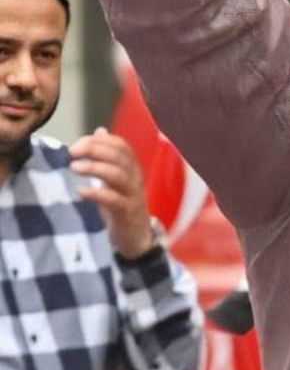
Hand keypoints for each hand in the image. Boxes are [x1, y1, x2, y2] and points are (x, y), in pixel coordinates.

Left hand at [69, 127, 154, 259]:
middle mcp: (135, 177)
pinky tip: (80, 191)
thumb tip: (100, 131)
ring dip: (95, 168)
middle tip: (73, 151)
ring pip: (118, 175)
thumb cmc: (122, 206)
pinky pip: (114, 200)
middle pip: (120, 156)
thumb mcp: (114, 179)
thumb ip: (107, 156)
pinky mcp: (127, 212)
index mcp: (132, 167)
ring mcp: (133, 194)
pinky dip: (96, 194)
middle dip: (96, 150)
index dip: (100, 141)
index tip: (78, 143)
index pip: (121, 145)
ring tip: (74, 167)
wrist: (137, 238)